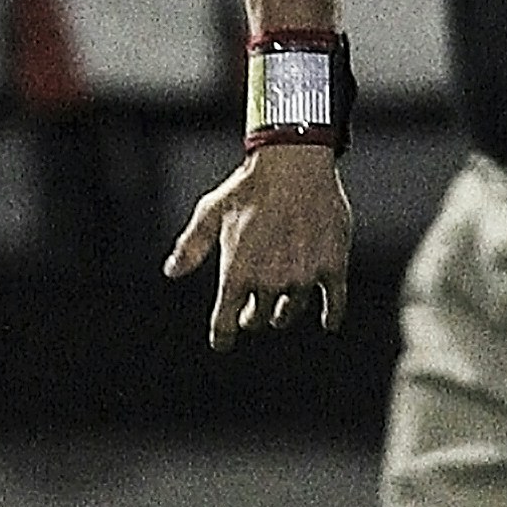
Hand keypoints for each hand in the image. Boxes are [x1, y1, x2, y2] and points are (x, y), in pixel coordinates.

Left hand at [163, 143, 351, 350]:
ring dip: (282, 314)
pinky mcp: (332, 267)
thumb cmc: (249, 186)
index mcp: (236, 273)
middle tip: (251, 313)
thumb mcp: (211, 213)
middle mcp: (269, 282)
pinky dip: (331, 314)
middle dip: (252, 318)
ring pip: (290, 311)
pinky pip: (335, 302)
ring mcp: (303, 277)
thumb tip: (171, 271)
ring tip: (280, 311)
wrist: (295, 164)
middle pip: (258, 318)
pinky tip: (328, 321)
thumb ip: (191, 246)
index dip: (222, 336)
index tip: (222, 343)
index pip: (225, 322)